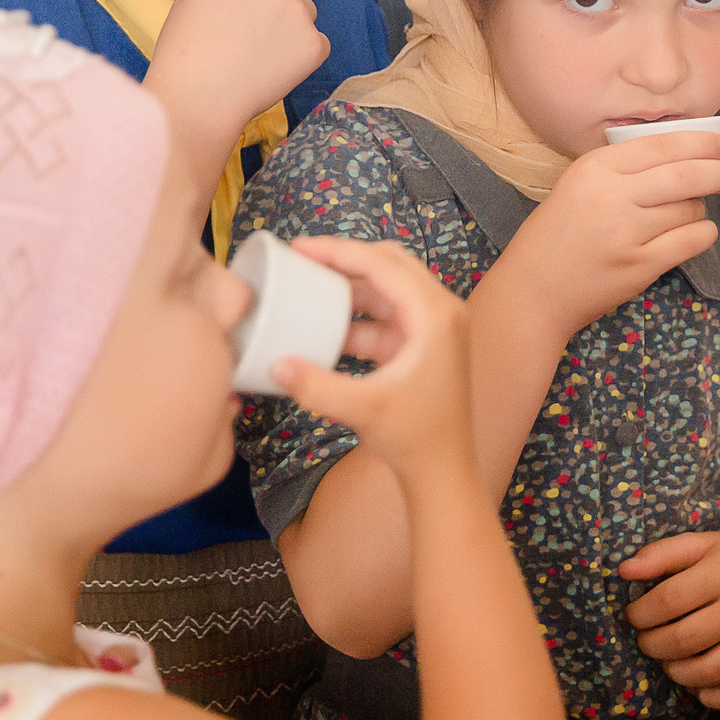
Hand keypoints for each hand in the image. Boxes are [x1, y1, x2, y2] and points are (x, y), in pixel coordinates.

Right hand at [143, 0, 327, 149]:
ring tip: (263, 50)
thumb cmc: (182, 54)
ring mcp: (299, 13)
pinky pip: (316, 41)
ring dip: (292, 22)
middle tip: (259, 21)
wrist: (198, 99)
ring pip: (306, 9)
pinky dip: (302, 53)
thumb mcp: (188, 2)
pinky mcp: (315, 44)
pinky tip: (275, 68)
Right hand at [272, 240, 472, 479]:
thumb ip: (317, 386)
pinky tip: (327, 326)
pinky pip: (386, 315)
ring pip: (387, 289)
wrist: (442, 471)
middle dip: (344, 258)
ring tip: (309, 286)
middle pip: (389, 265)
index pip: (383, 264)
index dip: (338, 251)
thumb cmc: (416, 438)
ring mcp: (435, 328)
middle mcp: (442, 312)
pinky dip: (357, 316)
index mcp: (436, 314)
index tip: (299, 247)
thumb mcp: (363, 409)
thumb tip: (276, 364)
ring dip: (350, 287)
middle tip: (302, 257)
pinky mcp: (424, 345)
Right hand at [491, 129, 719, 338]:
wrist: (533, 290)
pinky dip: (704, 234)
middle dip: (716, 172)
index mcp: (595, 168)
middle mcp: (612, 195)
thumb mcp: (578, 185)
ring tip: (690, 211)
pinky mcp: (640, 266)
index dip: (699, 142)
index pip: (661, 144)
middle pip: (685, 174)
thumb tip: (683, 152)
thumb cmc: (558, 235)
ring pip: (690, 208)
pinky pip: (691, 241)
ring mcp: (627, 232)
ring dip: (700, 208)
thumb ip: (622, 168)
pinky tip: (699, 232)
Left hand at [620, 522, 719, 709]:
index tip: (634, 616)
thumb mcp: (700, 544)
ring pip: (711, 671)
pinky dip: (714, 698)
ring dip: (677, 673)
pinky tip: (698, 686)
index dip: (640, 614)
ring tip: (669, 661)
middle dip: (653, 646)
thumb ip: (661, 554)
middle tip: (647, 641)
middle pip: (686, 640)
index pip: (669, 601)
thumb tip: (624, 571)